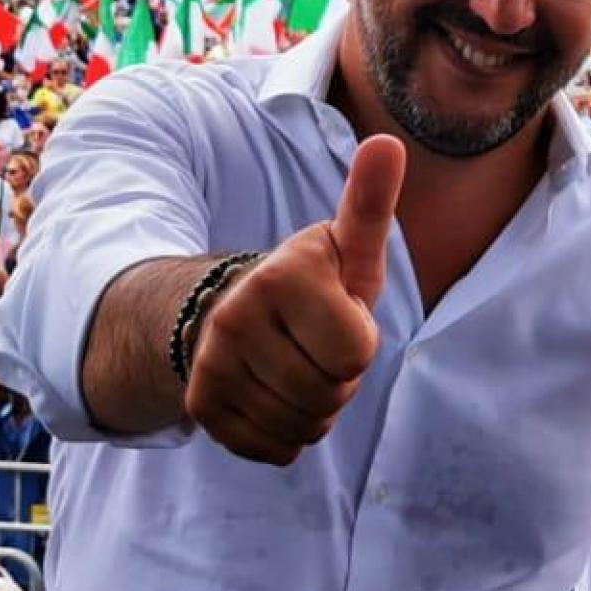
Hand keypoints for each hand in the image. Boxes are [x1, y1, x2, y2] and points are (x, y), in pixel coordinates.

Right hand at [186, 136, 401, 466]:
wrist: (227, 311)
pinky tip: (275, 396)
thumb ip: (370, 202)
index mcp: (282, 276)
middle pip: (329, 394)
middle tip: (316, 348)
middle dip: (338, 381)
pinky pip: (273, 448)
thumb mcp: (347, 246)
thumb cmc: (312, 281)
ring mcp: (212, 364)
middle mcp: (236, 319)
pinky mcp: (201, 406)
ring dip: (315, 409)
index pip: (355, 354)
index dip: (358, 342)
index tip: (336, 316)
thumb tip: (389, 143)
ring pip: (303, 426)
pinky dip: (286, 435)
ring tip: (298, 369)